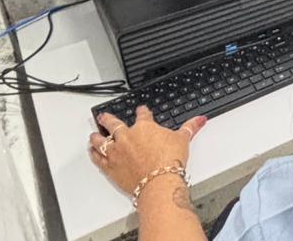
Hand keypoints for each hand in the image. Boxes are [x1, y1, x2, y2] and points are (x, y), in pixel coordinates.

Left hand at [88, 106, 207, 196]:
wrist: (158, 181)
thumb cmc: (169, 160)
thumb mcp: (183, 140)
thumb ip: (190, 127)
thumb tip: (200, 120)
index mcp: (144, 127)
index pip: (142, 114)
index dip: (142, 111)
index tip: (141, 110)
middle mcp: (127, 136)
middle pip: (113, 123)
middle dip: (108, 119)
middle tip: (103, 116)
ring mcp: (116, 151)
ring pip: (101, 140)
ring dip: (96, 136)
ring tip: (93, 133)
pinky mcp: (110, 167)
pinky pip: (98, 158)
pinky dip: (94, 154)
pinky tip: (92, 151)